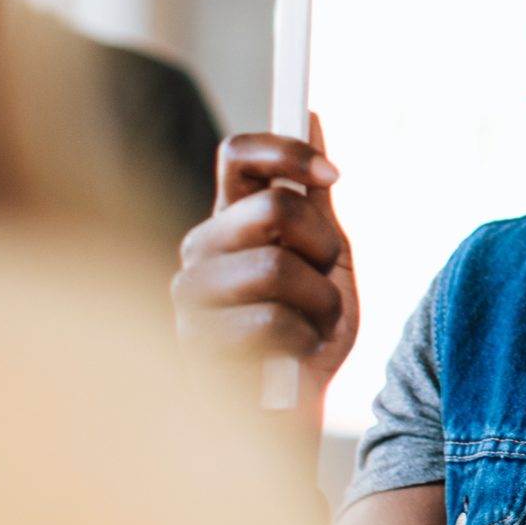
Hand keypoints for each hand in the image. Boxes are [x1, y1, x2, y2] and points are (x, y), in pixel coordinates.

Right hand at [173, 119, 357, 410]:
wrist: (296, 412)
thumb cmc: (308, 333)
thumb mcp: (325, 259)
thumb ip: (315, 197)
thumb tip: (310, 113)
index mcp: (230, 219)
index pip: (239, 153)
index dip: (289, 150)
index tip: (335, 176)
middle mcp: (200, 247)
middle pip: (272, 206)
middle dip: (323, 245)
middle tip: (326, 279)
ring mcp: (190, 295)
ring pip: (276, 267)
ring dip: (319, 302)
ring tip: (313, 327)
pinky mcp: (193, 343)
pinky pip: (269, 322)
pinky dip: (303, 341)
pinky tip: (294, 356)